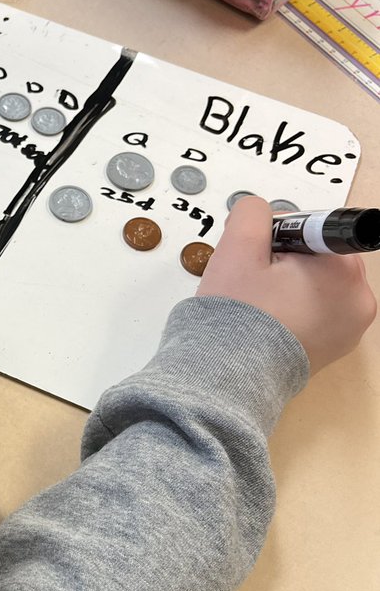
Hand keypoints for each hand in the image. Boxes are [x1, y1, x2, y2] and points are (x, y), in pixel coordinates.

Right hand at [197, 196, 376, 372]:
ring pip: (318, 284)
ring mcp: (352, 327)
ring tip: (261, 305)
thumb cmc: (239, 316)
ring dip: (291, 285)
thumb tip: (261, 213)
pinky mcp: (337, 346)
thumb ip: (252, 213)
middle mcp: (359, 298)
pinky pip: (319, 312)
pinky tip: (271, 322)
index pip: (314, 228)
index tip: (261, 256)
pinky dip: (297, 310)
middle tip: (256, 283)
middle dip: (286, 260)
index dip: (279, 236)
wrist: (231, 377)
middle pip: (319, 256)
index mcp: (344, 269)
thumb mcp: (237, 248)